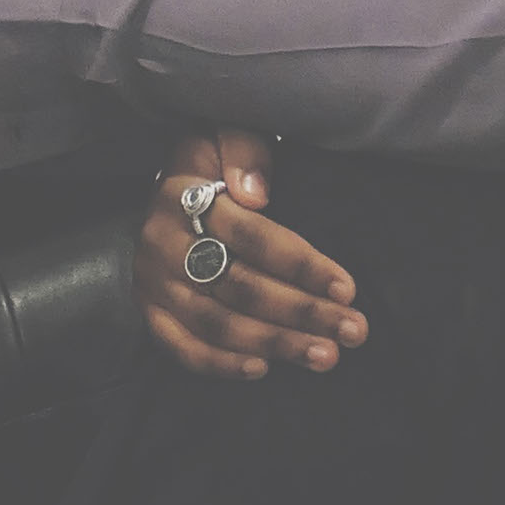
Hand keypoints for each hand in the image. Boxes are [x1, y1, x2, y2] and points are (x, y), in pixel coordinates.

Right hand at [135, 127, 365, 381]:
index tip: (347, 288)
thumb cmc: (214, 161)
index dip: (301, 264)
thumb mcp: (227, 135)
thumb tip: (256, 193)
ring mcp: (153, 282)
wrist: (167, 186)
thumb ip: (244, 150)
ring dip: (276, 343)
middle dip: (302, 312)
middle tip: (353, 331)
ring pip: (218, 323)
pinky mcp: (150, 311)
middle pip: (240, 286)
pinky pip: (183, 348)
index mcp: (185, 194)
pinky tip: (264, 369)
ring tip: (325, 355)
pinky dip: (222, 364)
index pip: (251, 236)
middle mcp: (162, 242)